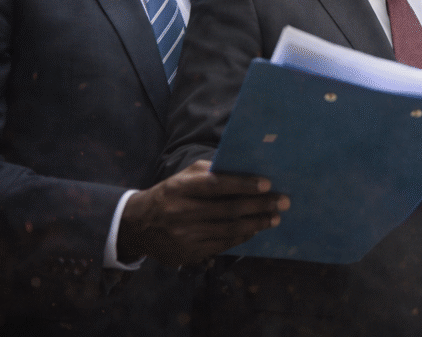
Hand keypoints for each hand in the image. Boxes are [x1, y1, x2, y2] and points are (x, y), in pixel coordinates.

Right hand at [118, 160, 289, 265]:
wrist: (138, 225)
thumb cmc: (170, 194)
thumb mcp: (183, 177)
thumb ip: (209, 171)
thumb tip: (243, 167)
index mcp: (180, 188)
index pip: (216, 185)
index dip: (243, 184)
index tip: (267, 183)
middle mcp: (181, 212)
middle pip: (228, 209)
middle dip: (260, 205)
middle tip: (283, 201)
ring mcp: (185, 236)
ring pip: (228, 229)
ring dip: (256, 223)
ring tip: (275, 217)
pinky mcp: (189, 253)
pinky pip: (222, 244)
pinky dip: (242, 236)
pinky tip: (255, 229)